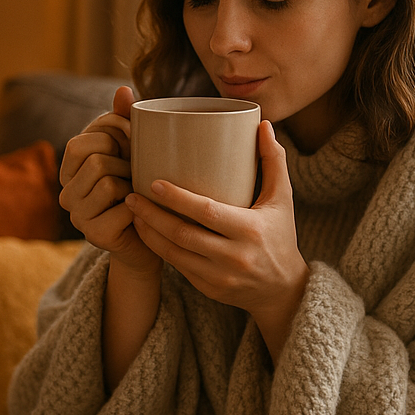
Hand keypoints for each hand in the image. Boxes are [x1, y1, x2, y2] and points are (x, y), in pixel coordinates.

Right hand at [59, 86, 161, 278]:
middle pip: (94, 158)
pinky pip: (120, 205)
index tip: (133, 143)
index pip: (84, 138)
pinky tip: (142, 211)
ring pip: (106, 180)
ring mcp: (77, 216)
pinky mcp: (95, 235)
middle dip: (124, 161)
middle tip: (138, 172)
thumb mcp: (132, 152)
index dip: (114, 134)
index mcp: (70, 169)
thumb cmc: (141, 190)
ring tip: (138, 191)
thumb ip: (123, 121)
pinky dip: (139, 204)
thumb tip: (123, 89)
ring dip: (132, 182)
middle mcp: (66, 193)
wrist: (153, 239)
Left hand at [125, 120, 309, 360]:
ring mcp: (219, 277)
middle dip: (152, 216)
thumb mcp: (283, 199)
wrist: (283, 290)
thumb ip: (273, 161)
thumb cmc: (280, 236)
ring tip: (133, 213)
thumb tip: (262, 125)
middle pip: (183, 234)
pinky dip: (160, 250)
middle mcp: (233, 256)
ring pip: (174, 254)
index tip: (154, 183)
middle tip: (131, 196)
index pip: (207, 212)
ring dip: (149, 234)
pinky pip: (178, 267)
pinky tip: (147, 234)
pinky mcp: (209, 288)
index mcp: (250, 230)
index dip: (177, 199)